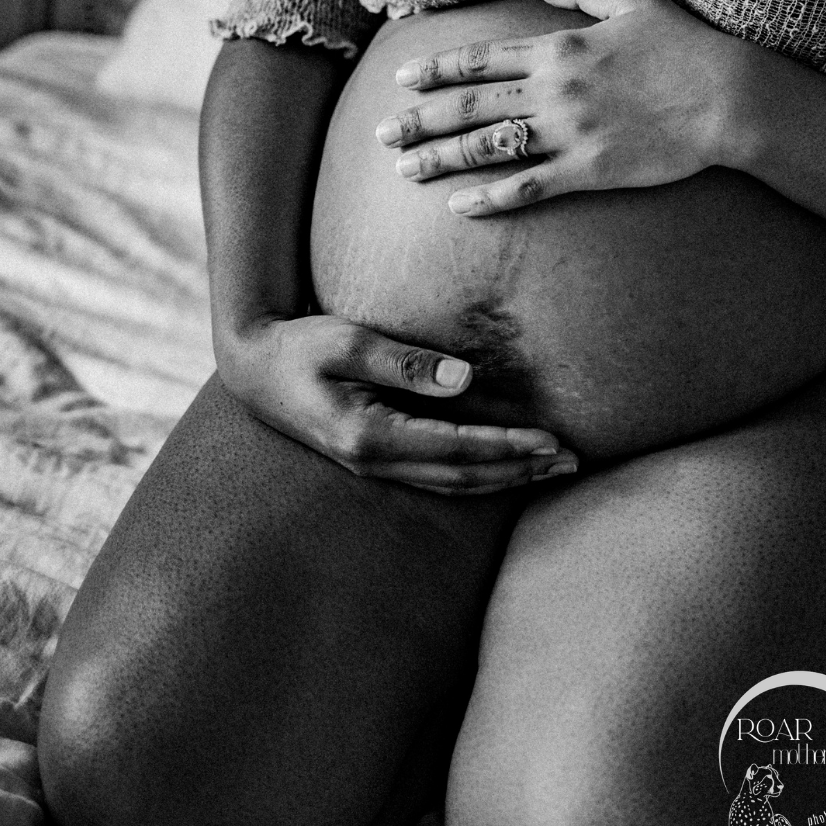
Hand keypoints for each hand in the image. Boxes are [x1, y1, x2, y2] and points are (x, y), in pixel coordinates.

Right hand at [218, 313, 577, 493]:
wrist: (255, 368)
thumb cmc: (301, 346)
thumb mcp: (349, 341)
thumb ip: (405, 363)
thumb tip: (465, 380)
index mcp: (370, 435)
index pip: (455, 448)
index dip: (506, 447)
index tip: (550, 441)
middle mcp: (374, 461)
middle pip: (462, 476)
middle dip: (520, 470)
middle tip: (570, 462)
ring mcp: (374, 467)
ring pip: (453, 484)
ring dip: (505, 478)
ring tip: (551, 470)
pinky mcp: (375, 459)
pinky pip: (437, 477)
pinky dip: (477, 476)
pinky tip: (504, 469)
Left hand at [375, 0, 737, 217]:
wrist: (729, 98)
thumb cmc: (685, 45)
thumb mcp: (632, 2)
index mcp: (559, 48)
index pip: (480, 60)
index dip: (436, 70)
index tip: (402, 78)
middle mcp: (554, 90)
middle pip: (470, 107)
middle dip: (419, 119)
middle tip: (381, 134)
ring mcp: (569, 132)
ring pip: (488, 148)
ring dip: (441, 159)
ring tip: (406, 169)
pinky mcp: (589, 170)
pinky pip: (528, 187)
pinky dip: (490, 199)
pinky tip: (459, 206)